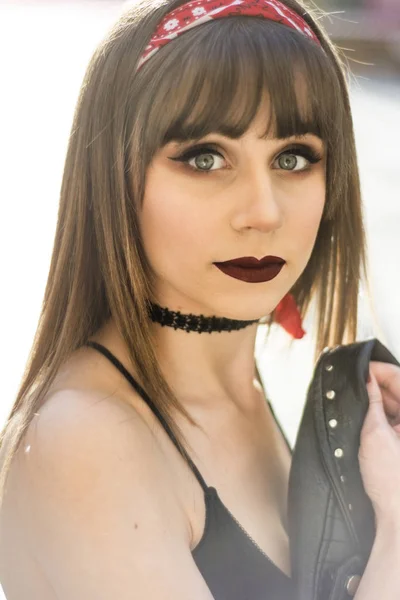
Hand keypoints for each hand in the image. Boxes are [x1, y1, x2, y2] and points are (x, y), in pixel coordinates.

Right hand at [359, 361, 399, 532]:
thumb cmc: (392, 481)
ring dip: (377, 399)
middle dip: (377, 383)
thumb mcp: (374, 433)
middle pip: (399, 392)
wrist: (397, 518)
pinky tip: (362, 413)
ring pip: (395, 405)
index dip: (380, 370)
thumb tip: (366, 377)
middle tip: (352, 379)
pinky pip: (393, 420)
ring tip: (354, 395)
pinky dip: (379, 414)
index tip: (360, 366)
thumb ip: (371, 402)